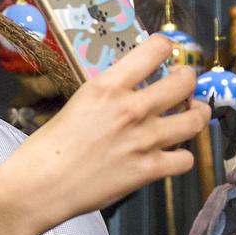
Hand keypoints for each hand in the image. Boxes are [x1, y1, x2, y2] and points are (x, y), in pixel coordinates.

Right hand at [0, 35, 204, 232]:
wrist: (39, 186)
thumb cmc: (46, 147)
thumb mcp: (77, 104)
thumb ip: (108, 97)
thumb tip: (125, 95)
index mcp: (109, 85)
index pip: (155, 49)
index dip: (165, 48)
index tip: (166, 53)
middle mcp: (133, 108)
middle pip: (185, 82)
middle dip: (188, 81)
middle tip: (183, 87)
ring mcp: (145, 140)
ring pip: (196, 120)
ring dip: (196, 115)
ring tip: (189, 116)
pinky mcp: (149, 170)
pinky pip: (185, 159)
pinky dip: (180, 157)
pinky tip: (171, 156)